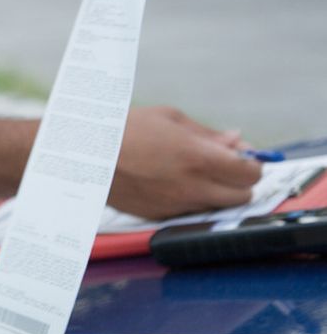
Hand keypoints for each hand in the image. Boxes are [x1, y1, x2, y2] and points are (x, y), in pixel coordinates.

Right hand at [109, 106, 261, 218]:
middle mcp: (192, 187)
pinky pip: (190, 211)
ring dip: (216, 192)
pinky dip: (191, 200)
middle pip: (242, 196)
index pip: (250, 173)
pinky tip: (172, 182)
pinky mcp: (160, 215)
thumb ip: (207, 134)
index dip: (252, 164)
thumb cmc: (124, 128)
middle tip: (223, 167)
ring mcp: (176, 205)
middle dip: (239, 182)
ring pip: (217, 207)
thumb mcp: (168, 118)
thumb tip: (236, 141)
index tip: (242, 157)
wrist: (82, 153)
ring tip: (193, 173)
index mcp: (198, 158)